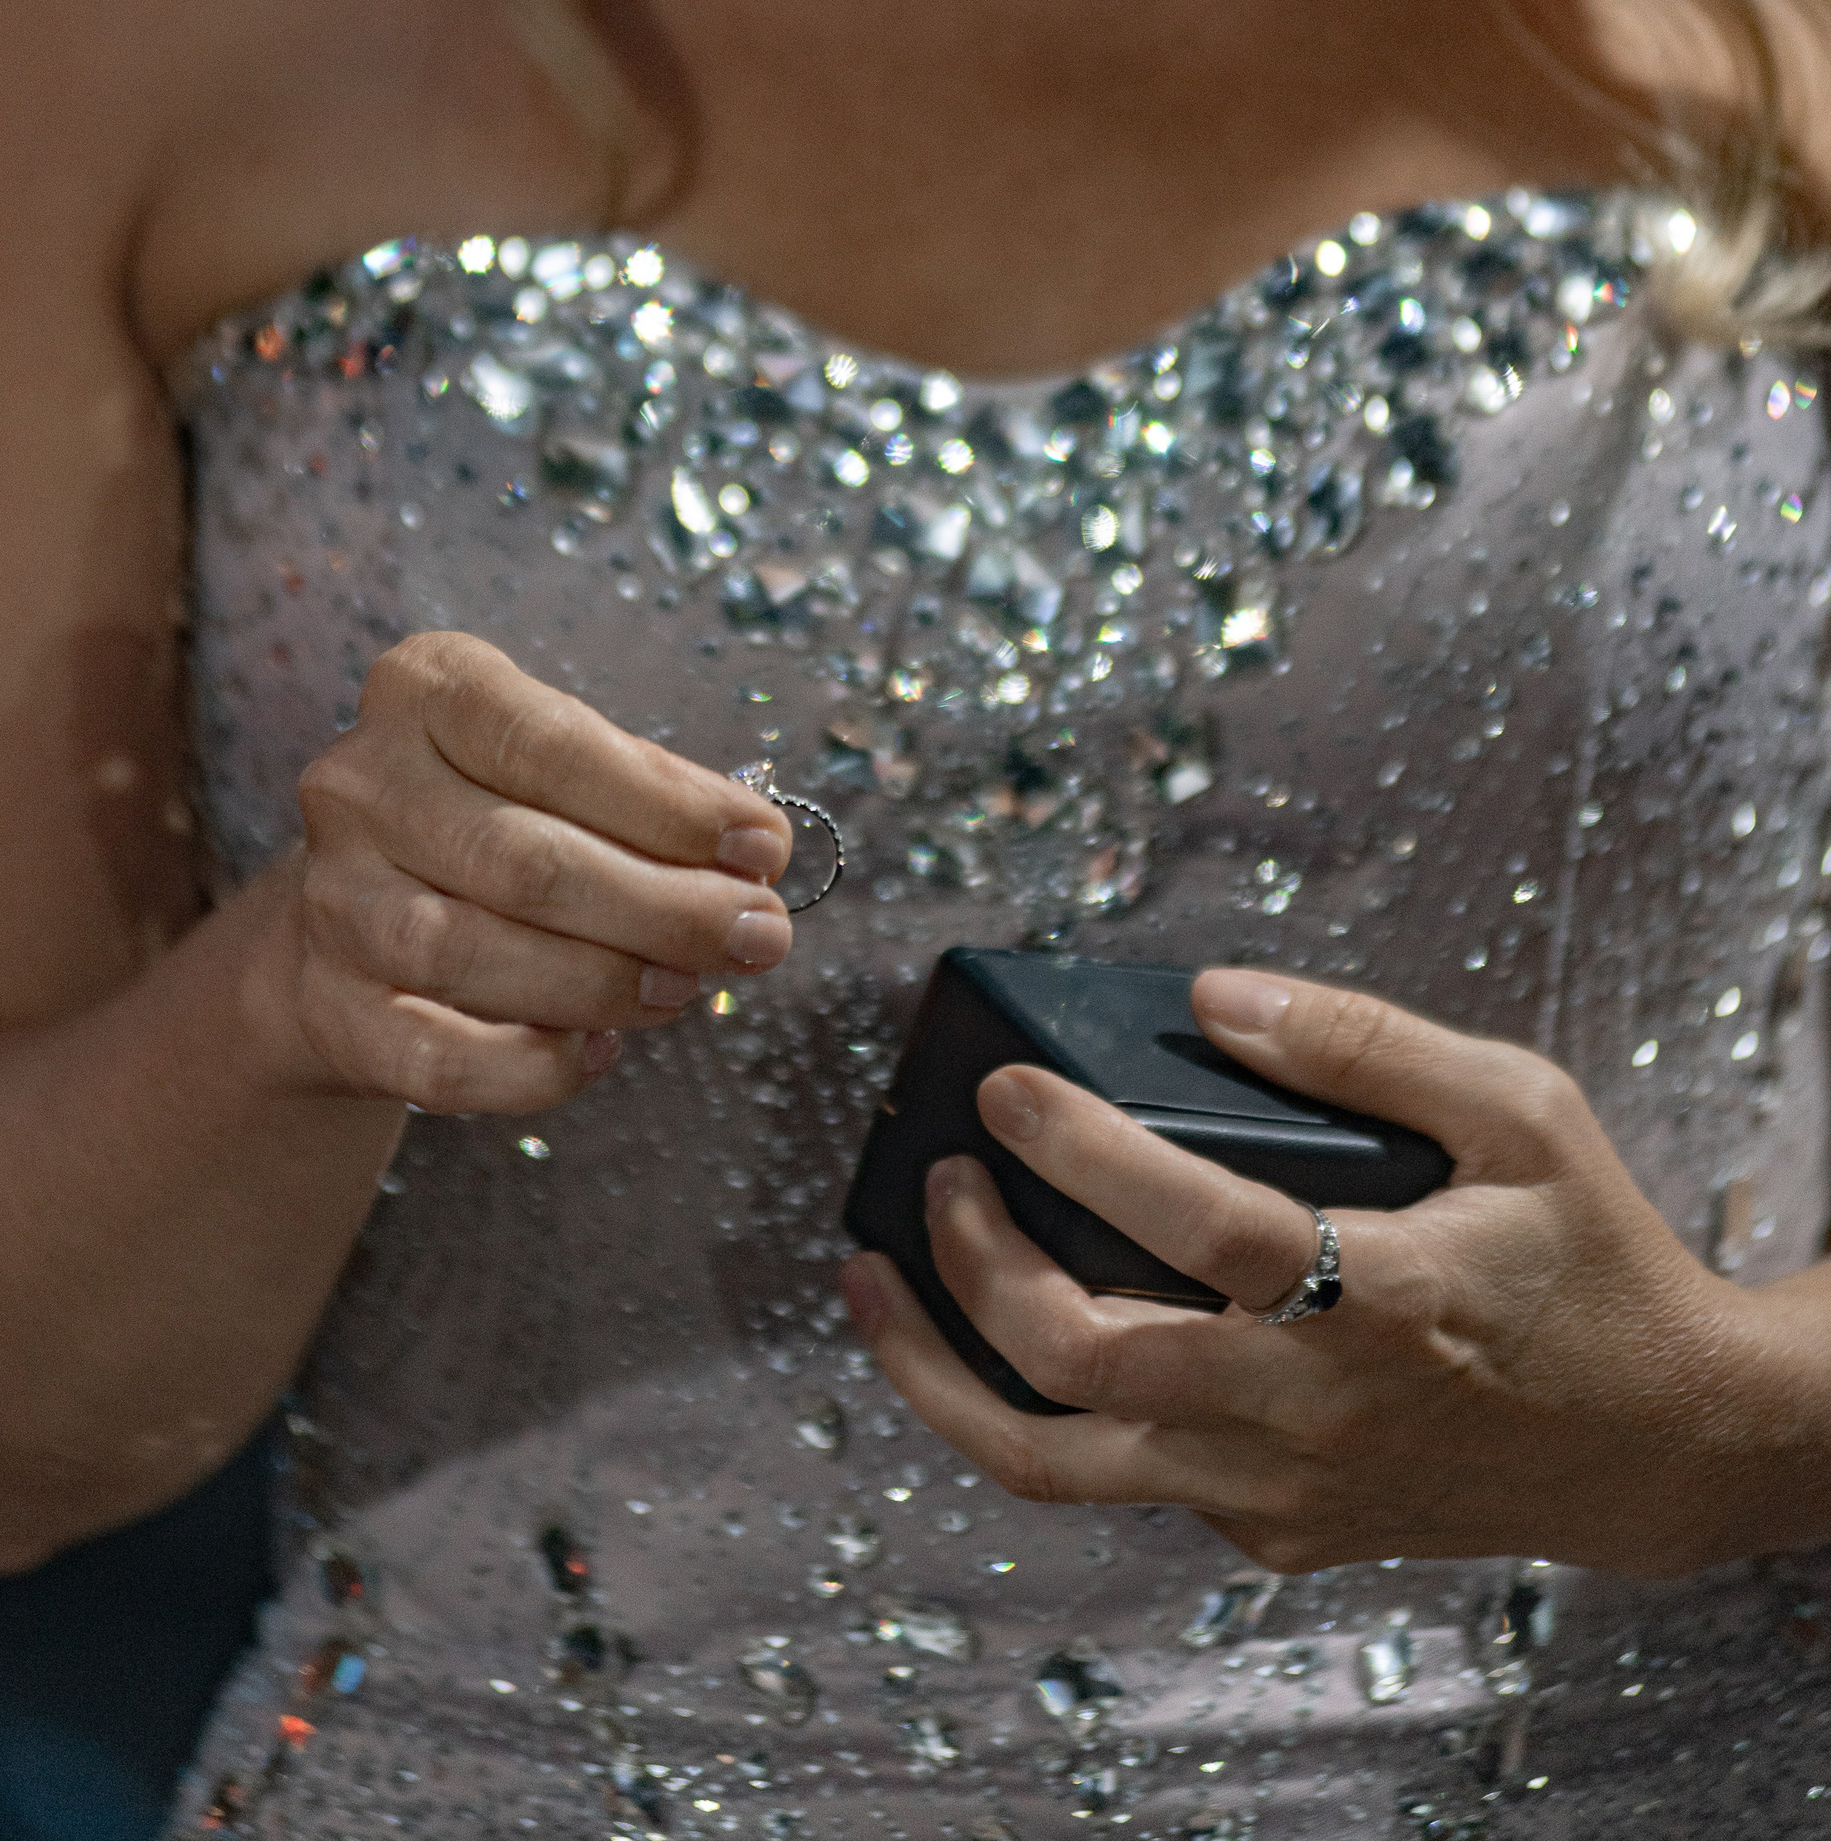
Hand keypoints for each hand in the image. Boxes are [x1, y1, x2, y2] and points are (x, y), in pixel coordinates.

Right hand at [262, 633, 793, 1113]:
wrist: (351, 909)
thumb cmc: (493, 817)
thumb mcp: (564, 768)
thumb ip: (652, 797)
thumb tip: (755, 857)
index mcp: (426, 689)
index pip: (547, 742)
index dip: (666, 803)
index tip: (762, 846)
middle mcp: (359, 783)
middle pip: (521, 858)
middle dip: (661, 907)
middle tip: (754, 935)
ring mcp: (333, 898)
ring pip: (469, 952)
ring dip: (602, 981)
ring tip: (686, 988)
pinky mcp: (329, 1006)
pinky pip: (434, 1055)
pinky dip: (530, 1065)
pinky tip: (601, 1049)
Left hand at [842, 969, 1830, 1576]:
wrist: (1654, 1446)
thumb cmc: (1586, 1256)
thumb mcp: (1524, 1111)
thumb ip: (1372, 1045)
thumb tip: (1218, 995)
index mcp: (1389, 1296)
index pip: (1202, 1231)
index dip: (1084, 1152)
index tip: (1002, 1084)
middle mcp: (1316, 1410)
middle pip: (1089, 1360)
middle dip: (976, 1260)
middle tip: (938, 1168)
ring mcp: (1282, 1487)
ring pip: (1057, 1464)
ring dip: (940, 1373)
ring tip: (870, 1281)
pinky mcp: (1269, 1529)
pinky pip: (1116, 1478)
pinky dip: (1032, 1407)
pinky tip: (993, 1324)